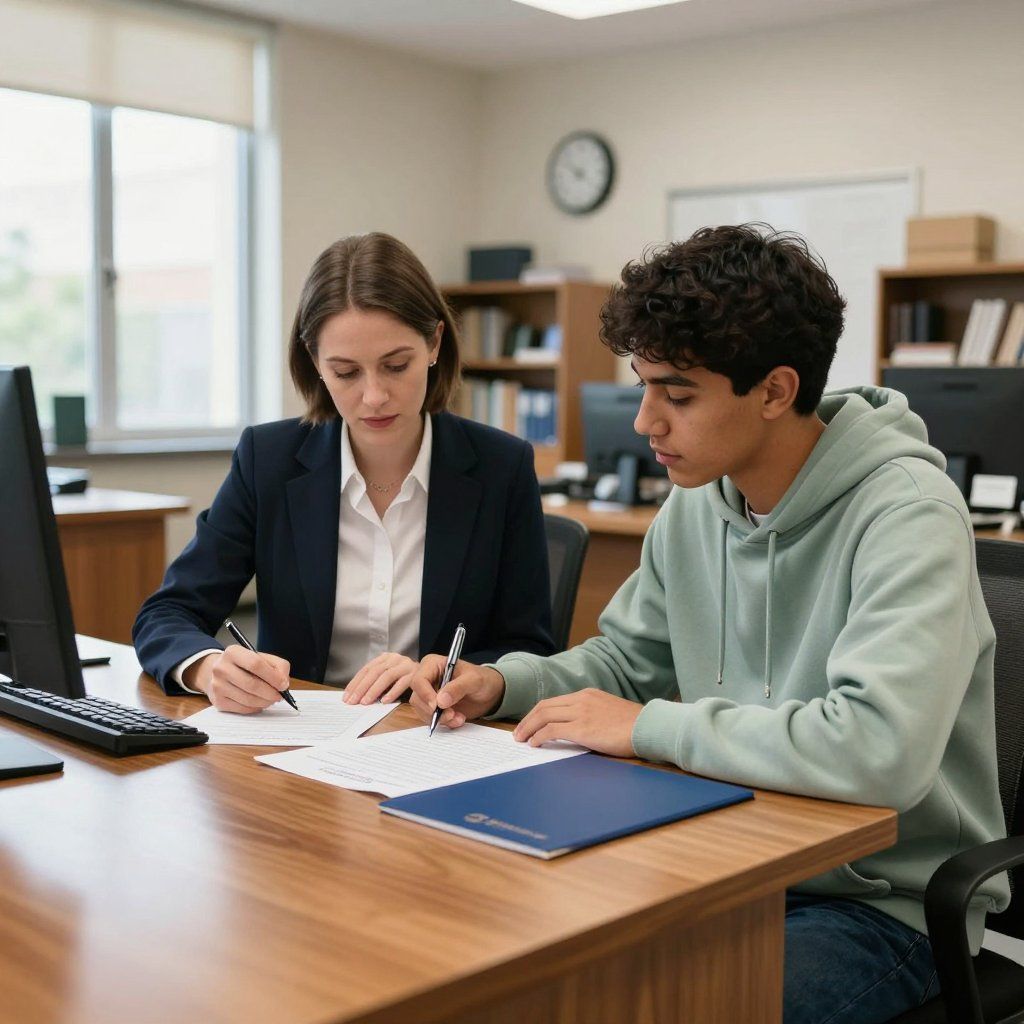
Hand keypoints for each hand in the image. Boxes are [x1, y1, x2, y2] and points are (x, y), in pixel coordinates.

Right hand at [185, 646, 290, 714]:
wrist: (220, 672)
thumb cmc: (245, 665)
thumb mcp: (262, 657)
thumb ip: (278, 666)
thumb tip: (283, 683)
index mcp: (233, 652)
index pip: (256, 664)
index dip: (273, 676)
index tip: (283, 684)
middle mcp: (221, 668)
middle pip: (252, 684)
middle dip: (270, 693)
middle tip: (279, 695)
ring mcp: (218, 685)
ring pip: (248, 699)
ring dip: (265, 702)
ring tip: (271, 699)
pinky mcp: (218, 701)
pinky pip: (242, 708)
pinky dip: (255, 708)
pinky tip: (259, 702)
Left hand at [343, 653, 418, 704]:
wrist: (430, 673)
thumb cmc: (404, 678)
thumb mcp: (388, 676)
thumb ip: (375, 682)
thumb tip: (355, 696)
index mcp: (385, 658)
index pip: (366, 669)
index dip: (355, 683)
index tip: (347, 697)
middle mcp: (395, 658)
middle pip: (375, 672)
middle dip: (362, 688)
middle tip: (353, 701)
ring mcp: (406, 665)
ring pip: (387, 676)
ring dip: (375, 690)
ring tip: (366, 702)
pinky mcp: (416, 673)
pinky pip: (402, 682)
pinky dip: (393, 692)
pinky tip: (384, 701)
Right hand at [405, 656, 505, 729]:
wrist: (489, 693)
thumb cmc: (482, 679)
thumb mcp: (474, 680)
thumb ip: (458, 687)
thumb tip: (440, 701)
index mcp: (432, 664)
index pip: (418, 680)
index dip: (425, 694)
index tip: (437, 706)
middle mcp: (427, 679)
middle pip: (417, 698)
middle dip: (433, 710)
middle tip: (452, 714)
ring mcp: (428, 694)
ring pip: (422, 711)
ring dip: (440, 719)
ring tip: (459, 718)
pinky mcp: (433, 708)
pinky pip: (430, 719)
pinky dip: (443, 723)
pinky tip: (458, 719)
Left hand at [513, 689, 641, 757]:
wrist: (648, 727)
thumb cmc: (633, 725)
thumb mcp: (608, 711)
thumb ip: (591, 714)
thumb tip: (575, 728)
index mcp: (587, 694)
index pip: (554, 701)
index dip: (537, 713)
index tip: (529, 723)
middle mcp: (581, 699)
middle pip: (544, 706)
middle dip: (527, 720)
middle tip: (518, 733)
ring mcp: (581, 712)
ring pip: (544, 716)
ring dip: (528, 728)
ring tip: (521, 739)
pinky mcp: (582, 728)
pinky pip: (552, 730)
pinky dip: (539, 736)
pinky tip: (535, 744)